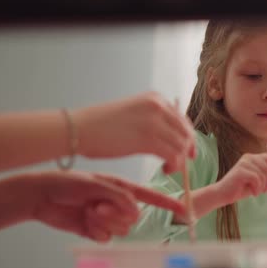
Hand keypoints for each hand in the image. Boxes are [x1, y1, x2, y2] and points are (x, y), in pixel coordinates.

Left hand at [27, 171, 186, 242]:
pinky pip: (107, 238)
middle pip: (134, 218)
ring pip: (122, 230)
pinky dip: (96, 232)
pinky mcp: (95, 230)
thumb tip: (136, 213)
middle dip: (117, 215)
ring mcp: (107, 217)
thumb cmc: (68, 183)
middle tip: (98, 206)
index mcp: (122, 187)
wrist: (41, 196)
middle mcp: (117, 203)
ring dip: (105, 223)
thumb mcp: (96, 185)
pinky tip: (84, 223)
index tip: (184, 209)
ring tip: (89, 211)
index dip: (168, 203)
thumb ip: (120, 197)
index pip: (151, 196)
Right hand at [74, 92, 195, 173]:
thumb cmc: (100, 126)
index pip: (182, 119)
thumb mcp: (132, 114)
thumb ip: (152, 120)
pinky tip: (164, 169)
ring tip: (168, 168)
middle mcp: (158, 106)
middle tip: (182, 164)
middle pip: (185, 132)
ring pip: (181, 145)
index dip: (188, 137)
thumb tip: (169, 135)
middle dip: (187, 149)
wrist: (78, 129)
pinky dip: (174, 165)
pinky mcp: (148, 139)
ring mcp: (154, 121)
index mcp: (155, 98)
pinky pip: (173, 155)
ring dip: (179, 160)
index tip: (187, 151)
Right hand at [215, 153, 266, 205]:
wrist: (223, 195)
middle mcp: (248, 157)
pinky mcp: (240, 171)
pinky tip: (252, 193)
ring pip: (264, 174)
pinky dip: (257, 189)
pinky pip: (257, 179)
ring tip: (256, 192)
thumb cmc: (241, 188)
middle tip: (265, 190)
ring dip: (263, 187)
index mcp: (253, 158)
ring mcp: (244, 163)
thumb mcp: (257, 180)